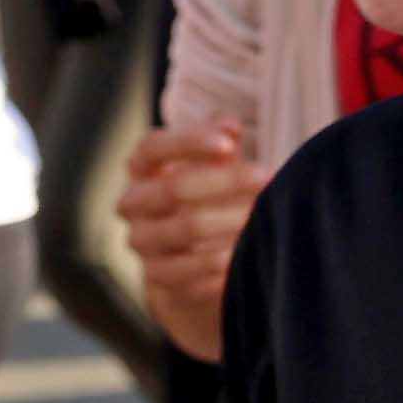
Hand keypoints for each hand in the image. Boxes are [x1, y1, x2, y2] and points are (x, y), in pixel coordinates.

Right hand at [119, 120, 260, 359]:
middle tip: (270, 177)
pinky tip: (252, 253)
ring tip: (266, 215)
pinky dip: (226, 261)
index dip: (189, 141)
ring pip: (186, 228)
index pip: (153, 147)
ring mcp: (142, 242)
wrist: (188, 263)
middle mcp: (133, 204)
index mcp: (141, 169)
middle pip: (174, 188)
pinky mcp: (158, 279)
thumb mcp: (211, 166)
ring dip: (232, 220)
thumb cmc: (205, 198)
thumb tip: (230, 123)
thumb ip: (220, 141)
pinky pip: (193, 270)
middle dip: (226, 181)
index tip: (230, 141)